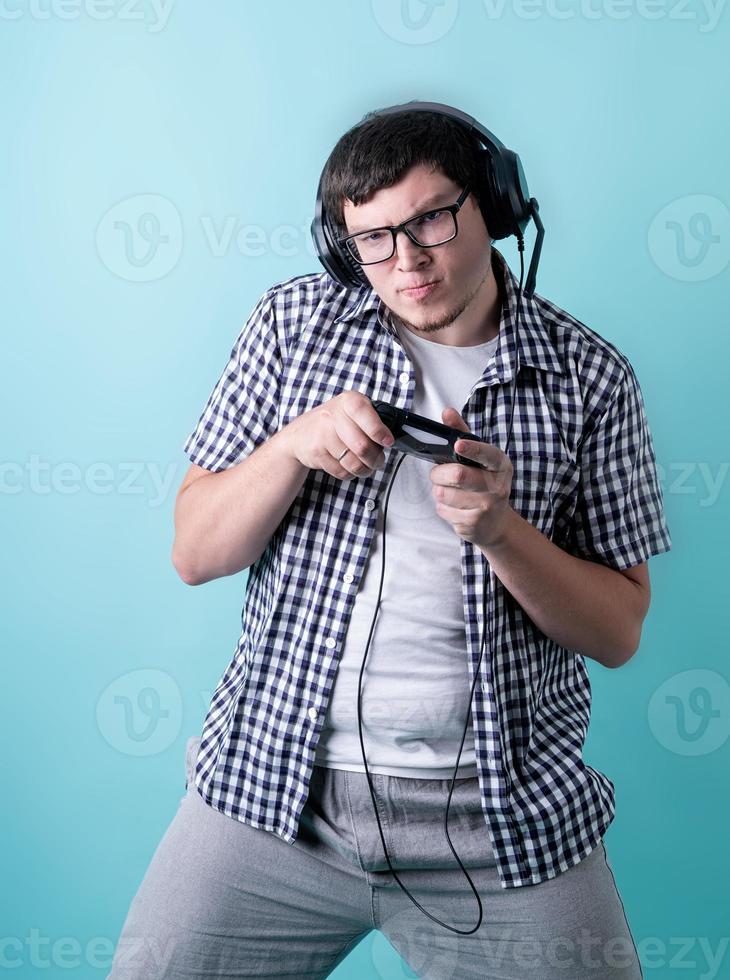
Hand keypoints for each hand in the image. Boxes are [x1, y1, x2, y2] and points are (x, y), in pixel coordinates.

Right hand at [284, 391, 394, 480]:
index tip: (388, 442)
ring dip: (364, 469)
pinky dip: (349, 473)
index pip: (363, 413)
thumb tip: (389, 440)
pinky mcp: (316, 452)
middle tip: (378, 461)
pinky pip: (341, 471)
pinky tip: (348, 465)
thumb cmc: (333, 423)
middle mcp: (333, 415)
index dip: (378, 430)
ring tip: (365, 466)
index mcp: (348, 401)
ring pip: (353, 462)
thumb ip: (371, 421)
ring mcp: (322, 434)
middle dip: (376, 459)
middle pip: (362, 446)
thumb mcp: (351, 412)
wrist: (299, 435)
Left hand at [429, 407, 513, 547]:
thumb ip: (461, 433)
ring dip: (438, 490)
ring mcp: (486, 507)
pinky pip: (442, 510)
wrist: (495, 524)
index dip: (472, 449)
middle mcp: (498, 486)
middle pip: (457, 474)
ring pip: (444, 493)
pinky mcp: (472, 524)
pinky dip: (441, 507)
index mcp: (500, 464)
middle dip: (439, 473)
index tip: (459, 445)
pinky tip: (454, 507)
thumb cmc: (484, 484)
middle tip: (439, 474)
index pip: (487, 454)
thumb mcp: (478, 458)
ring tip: (449, 491)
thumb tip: (447, 412)